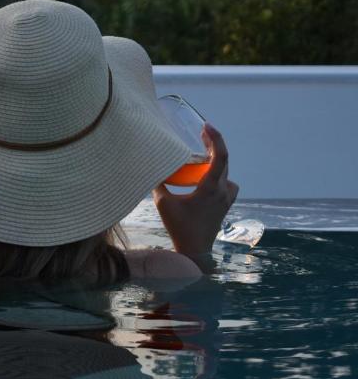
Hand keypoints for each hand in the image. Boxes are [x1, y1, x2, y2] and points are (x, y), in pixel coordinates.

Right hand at [153, 123, 238, 258]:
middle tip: (201, 133)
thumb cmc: (179, 227)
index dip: (215, 138)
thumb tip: (150, 167)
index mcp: (211, 188)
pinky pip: (227, 184)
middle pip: (224, 161)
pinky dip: (218, 176)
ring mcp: (226, 199)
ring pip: (226, 172)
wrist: (195, 251)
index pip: (220, 157)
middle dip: (213, 144)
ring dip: (217, 161)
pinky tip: (207, 179)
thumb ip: (158, 183)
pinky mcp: (225, 205)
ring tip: (203, 156)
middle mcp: (223, 191)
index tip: (206, 126)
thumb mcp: (163, 203)